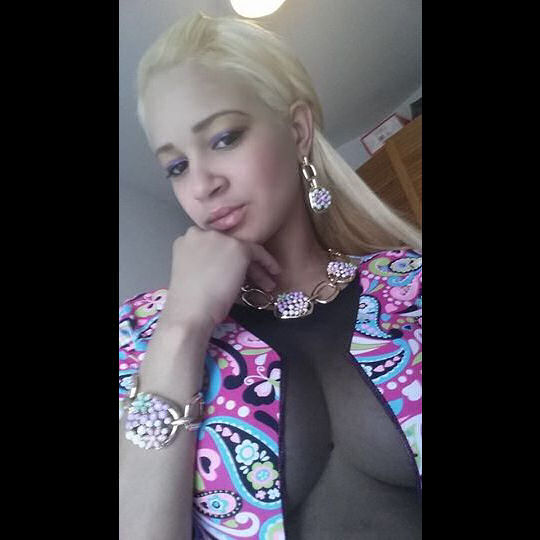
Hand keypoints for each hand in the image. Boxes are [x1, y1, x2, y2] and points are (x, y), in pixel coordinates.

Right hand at [161, 226, 280, 328]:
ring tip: (266, 282)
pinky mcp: (237, 247)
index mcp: (186, 240)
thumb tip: (227, 266)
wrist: (191, 311)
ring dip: (256, 266)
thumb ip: (207, 262)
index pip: (212, 244)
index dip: (226, 258)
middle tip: (253, 277)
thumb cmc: (191, 301)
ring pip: (243, 249)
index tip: (235, 271)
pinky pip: (257, 251)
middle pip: (228, 245)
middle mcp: (202, 233)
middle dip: (242, 262)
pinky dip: (267, 262)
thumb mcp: (195, 273)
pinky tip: (274, 272)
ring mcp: (220, 238)